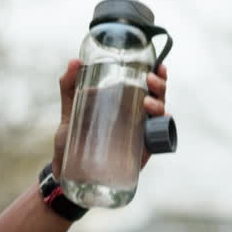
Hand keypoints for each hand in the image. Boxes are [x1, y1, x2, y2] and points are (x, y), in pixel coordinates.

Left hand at [52, 61, 170, 175]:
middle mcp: (136, 117)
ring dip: (159, 104)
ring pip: (161, 115)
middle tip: (150, 79)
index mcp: (124, 104)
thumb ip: (69, 85)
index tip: (158, 66)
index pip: (146, 86)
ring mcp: (139, 134)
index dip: (158, 75)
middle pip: (158, 97)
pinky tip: (162, 119)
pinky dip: (164, 126)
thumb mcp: (70, 108)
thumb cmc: (72, 138)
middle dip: (160, 85)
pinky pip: (159, 138)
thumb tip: (74, 61)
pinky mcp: (140, 151)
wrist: (66, 170)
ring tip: (147, 102)